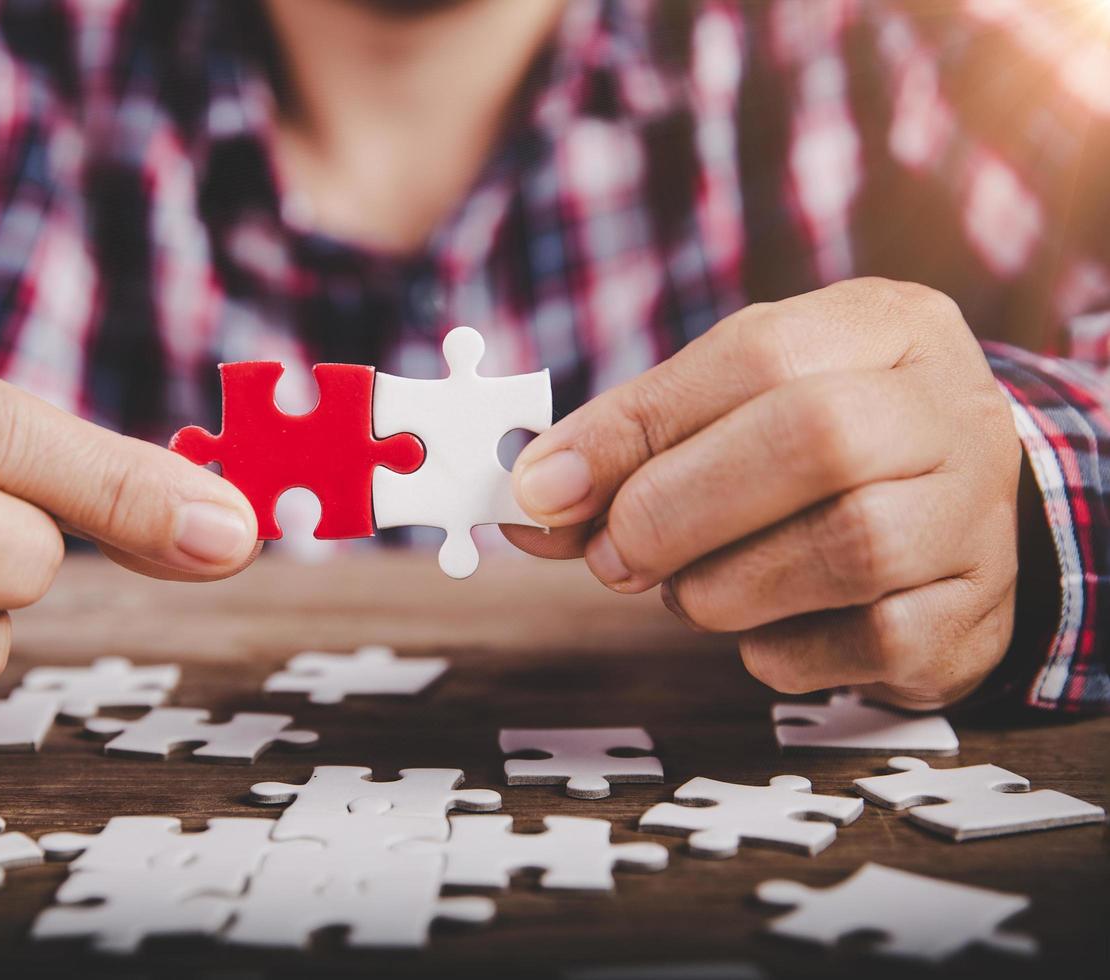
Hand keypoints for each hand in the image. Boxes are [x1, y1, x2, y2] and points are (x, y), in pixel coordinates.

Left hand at [507, 279, 1022, 708]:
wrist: (959, 517)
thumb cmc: (817, 454)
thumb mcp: (735, 409)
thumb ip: (640, 444)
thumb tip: (533, 498)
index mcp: (885, 326)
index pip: (755, 355)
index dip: (636, 425)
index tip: (544, 485)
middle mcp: (950, 409)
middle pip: (814, 440)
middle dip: (676, 508)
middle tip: (610, 556)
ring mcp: (976, 515)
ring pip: (846, 548)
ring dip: (723, 586)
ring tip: (689, 589)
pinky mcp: (975, 616)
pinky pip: (868, 642)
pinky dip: (782, 649)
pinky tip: (764, 631)